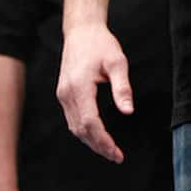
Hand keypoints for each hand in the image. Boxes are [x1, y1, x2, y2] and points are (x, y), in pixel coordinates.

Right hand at [55, 22, 131, 162]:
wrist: (81, 32)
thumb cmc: (101, 45)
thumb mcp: (118, 62)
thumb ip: (122, 87)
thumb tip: (128, 111)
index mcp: (79, 87)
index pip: (90, 122)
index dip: (103, 140)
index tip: (117, 152)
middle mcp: (67, 94)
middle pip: (80, 129)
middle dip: (98, 146)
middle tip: (116, 157)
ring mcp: (63, 95)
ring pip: (74, 127)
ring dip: (90, 142)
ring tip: (109, 151)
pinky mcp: (64, 94)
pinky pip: (72, 119)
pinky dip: (84, 131)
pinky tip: (96, 137)